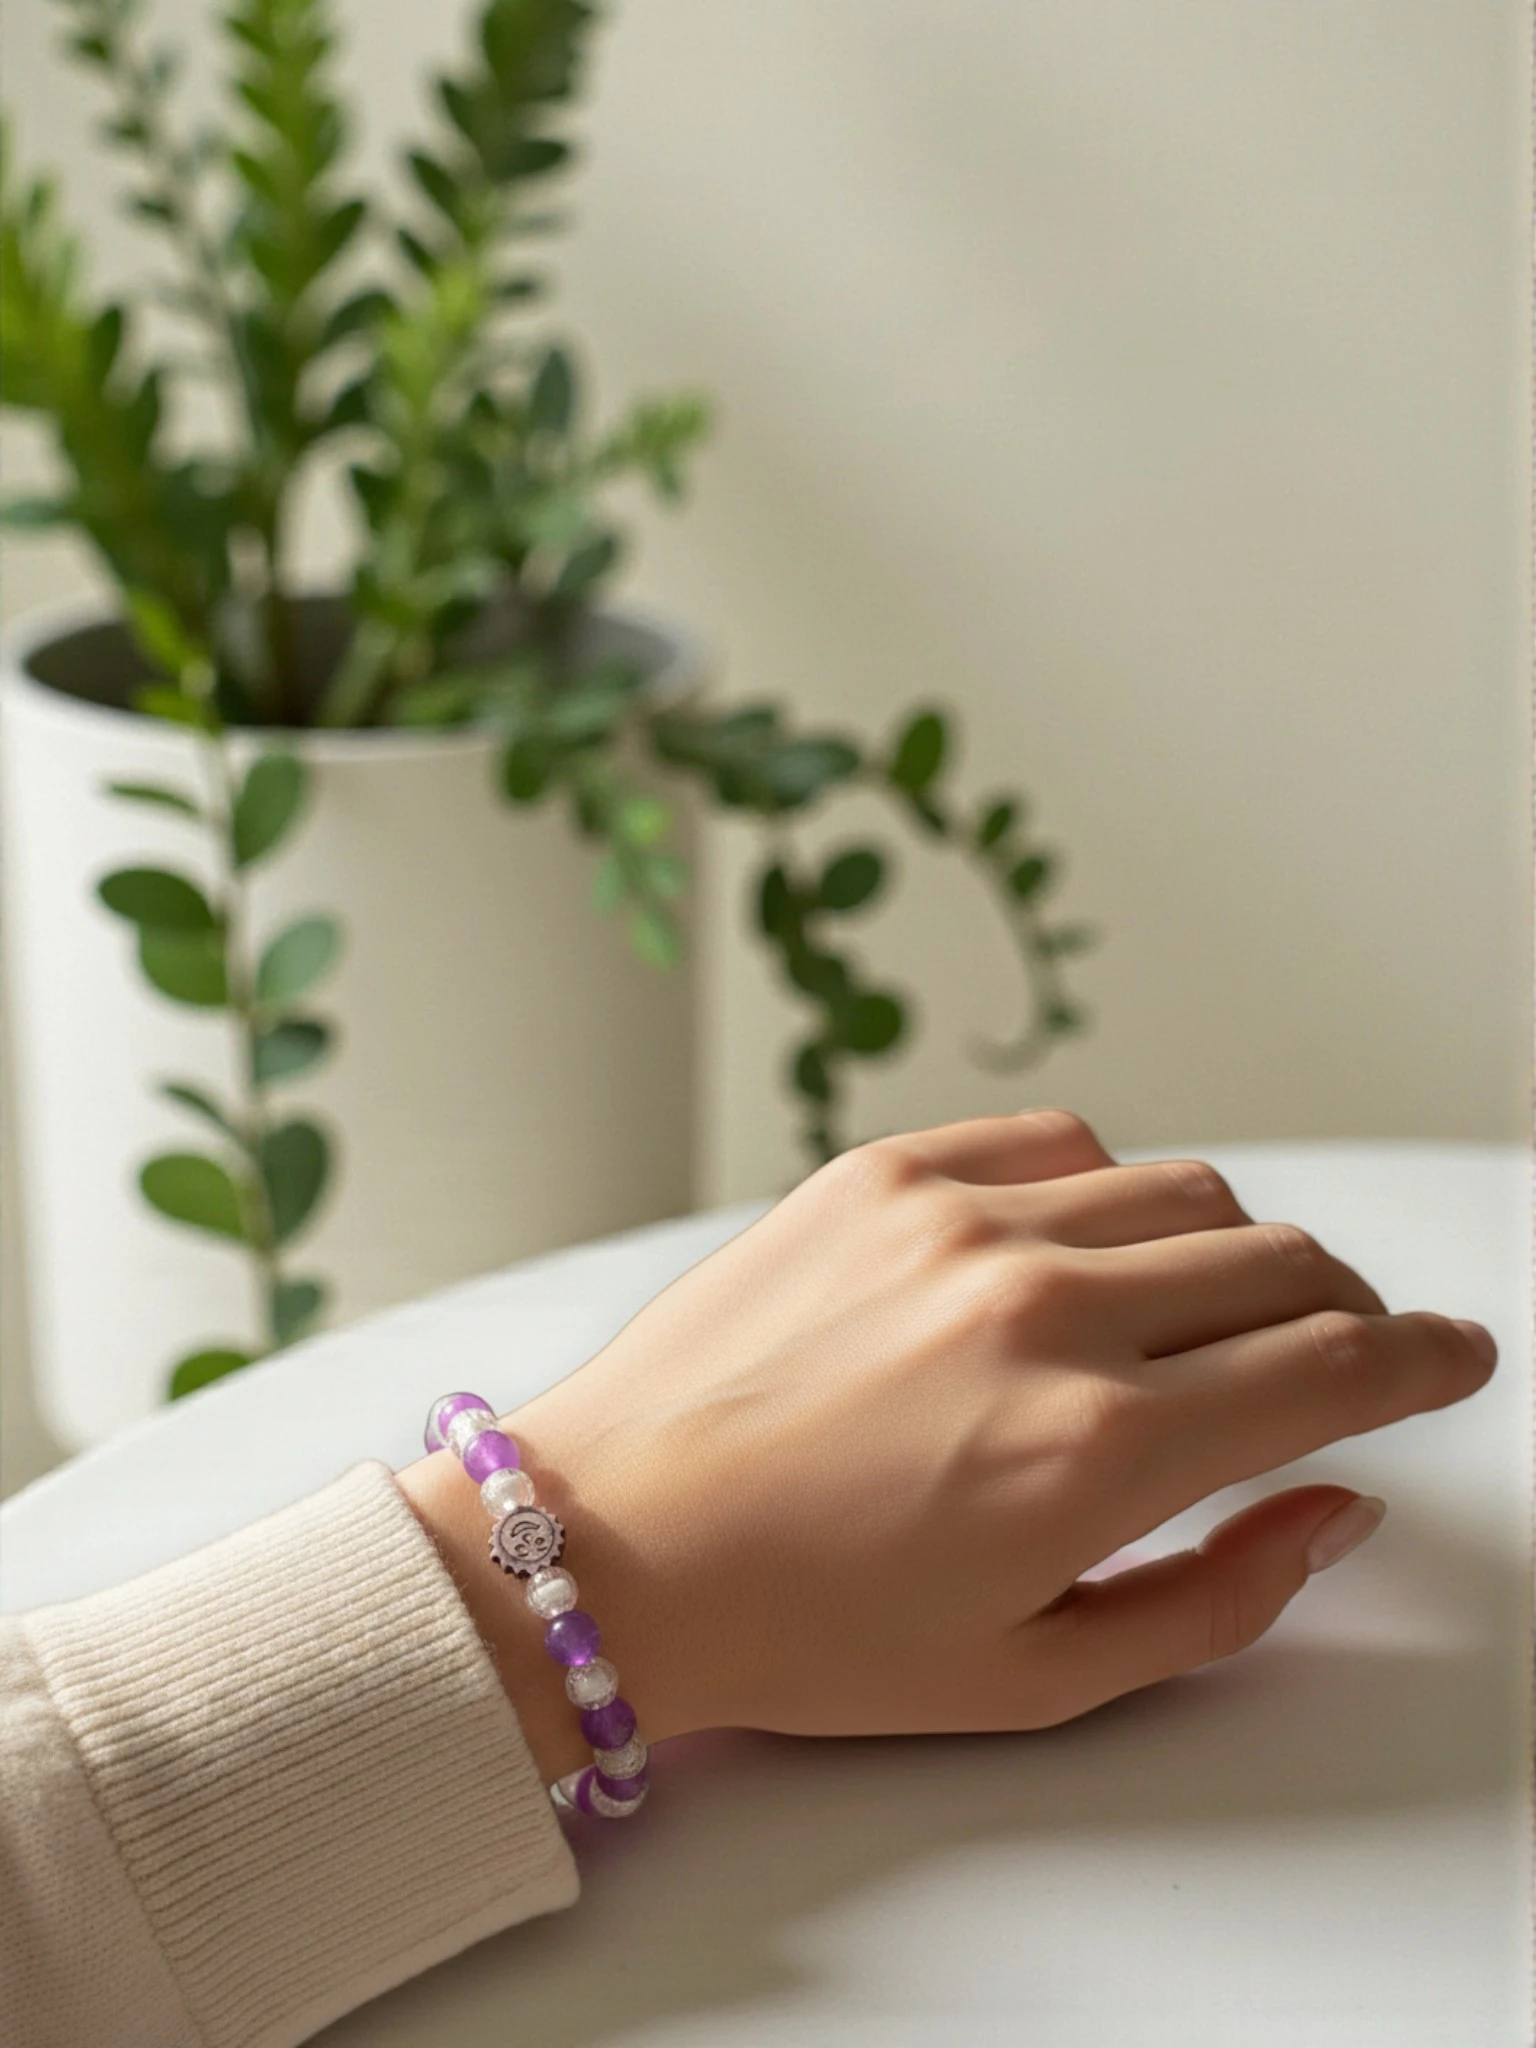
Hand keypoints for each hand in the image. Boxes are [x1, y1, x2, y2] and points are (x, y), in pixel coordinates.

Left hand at [400, 1111, 1496, 1780]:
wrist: (607, 1543)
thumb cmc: (797, 1627)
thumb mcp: (1035, 1673)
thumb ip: (1218, 1594)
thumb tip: (1329, 1507)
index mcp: (1093, 1448)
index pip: (1331, 1368)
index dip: (1421, 1360)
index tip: (1450, 1354)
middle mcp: (1041, 1308)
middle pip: (1279, 1261)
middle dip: (1342, 1307)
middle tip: (1337, 1344)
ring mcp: (958, 1220)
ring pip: (1181, 1188)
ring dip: (1227, 1248)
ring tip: (1195, 1310)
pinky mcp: (883, 1171)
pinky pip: (1058, 1140)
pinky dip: (1106, 1187)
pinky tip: (1080, 1246)